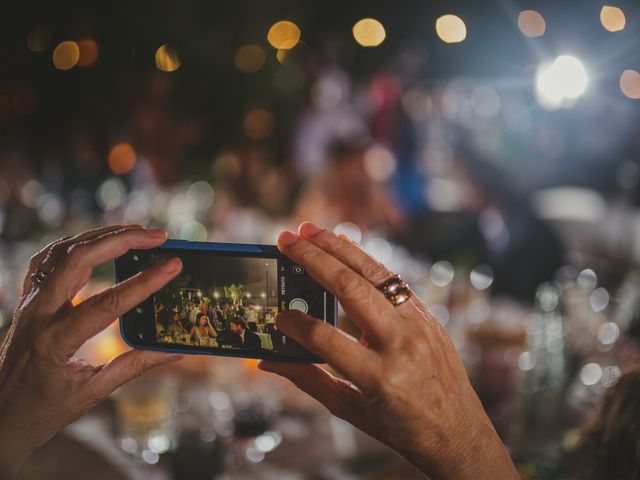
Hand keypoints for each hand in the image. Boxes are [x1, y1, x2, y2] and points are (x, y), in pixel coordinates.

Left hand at [0, 225, 183, 476]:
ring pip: (63, 251)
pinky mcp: (26, 299)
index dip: (145, 282)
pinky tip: (100, 241)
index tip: (174, 265)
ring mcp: (28, 303)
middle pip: (79, 260)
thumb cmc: (41, 412)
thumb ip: (134, 366)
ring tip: (138, 231)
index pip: (108, 303)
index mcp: (54, 342)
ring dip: (102, 236)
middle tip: (158, 236)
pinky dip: (77, 244)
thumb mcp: (91, 394)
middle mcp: (37, 315)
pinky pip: (48, 259)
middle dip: (122, 240)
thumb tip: (175, 350)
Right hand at [259, 223, 517, 479]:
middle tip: (286, 239)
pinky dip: (364, 261)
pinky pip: (392, 280)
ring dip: (339, 247)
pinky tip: (343, 249)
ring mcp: (419, 324)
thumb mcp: (351, 411)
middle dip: (313, 259)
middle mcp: (402, 344)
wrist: (459, 433)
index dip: (295, 324)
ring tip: (310, 231)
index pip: (325, 339)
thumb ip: (308, 381)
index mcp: (380, 377)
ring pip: (374, 273)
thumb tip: (269, 362)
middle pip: (350, 289)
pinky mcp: (428, 315)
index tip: (277, 315)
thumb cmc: (402, 428)